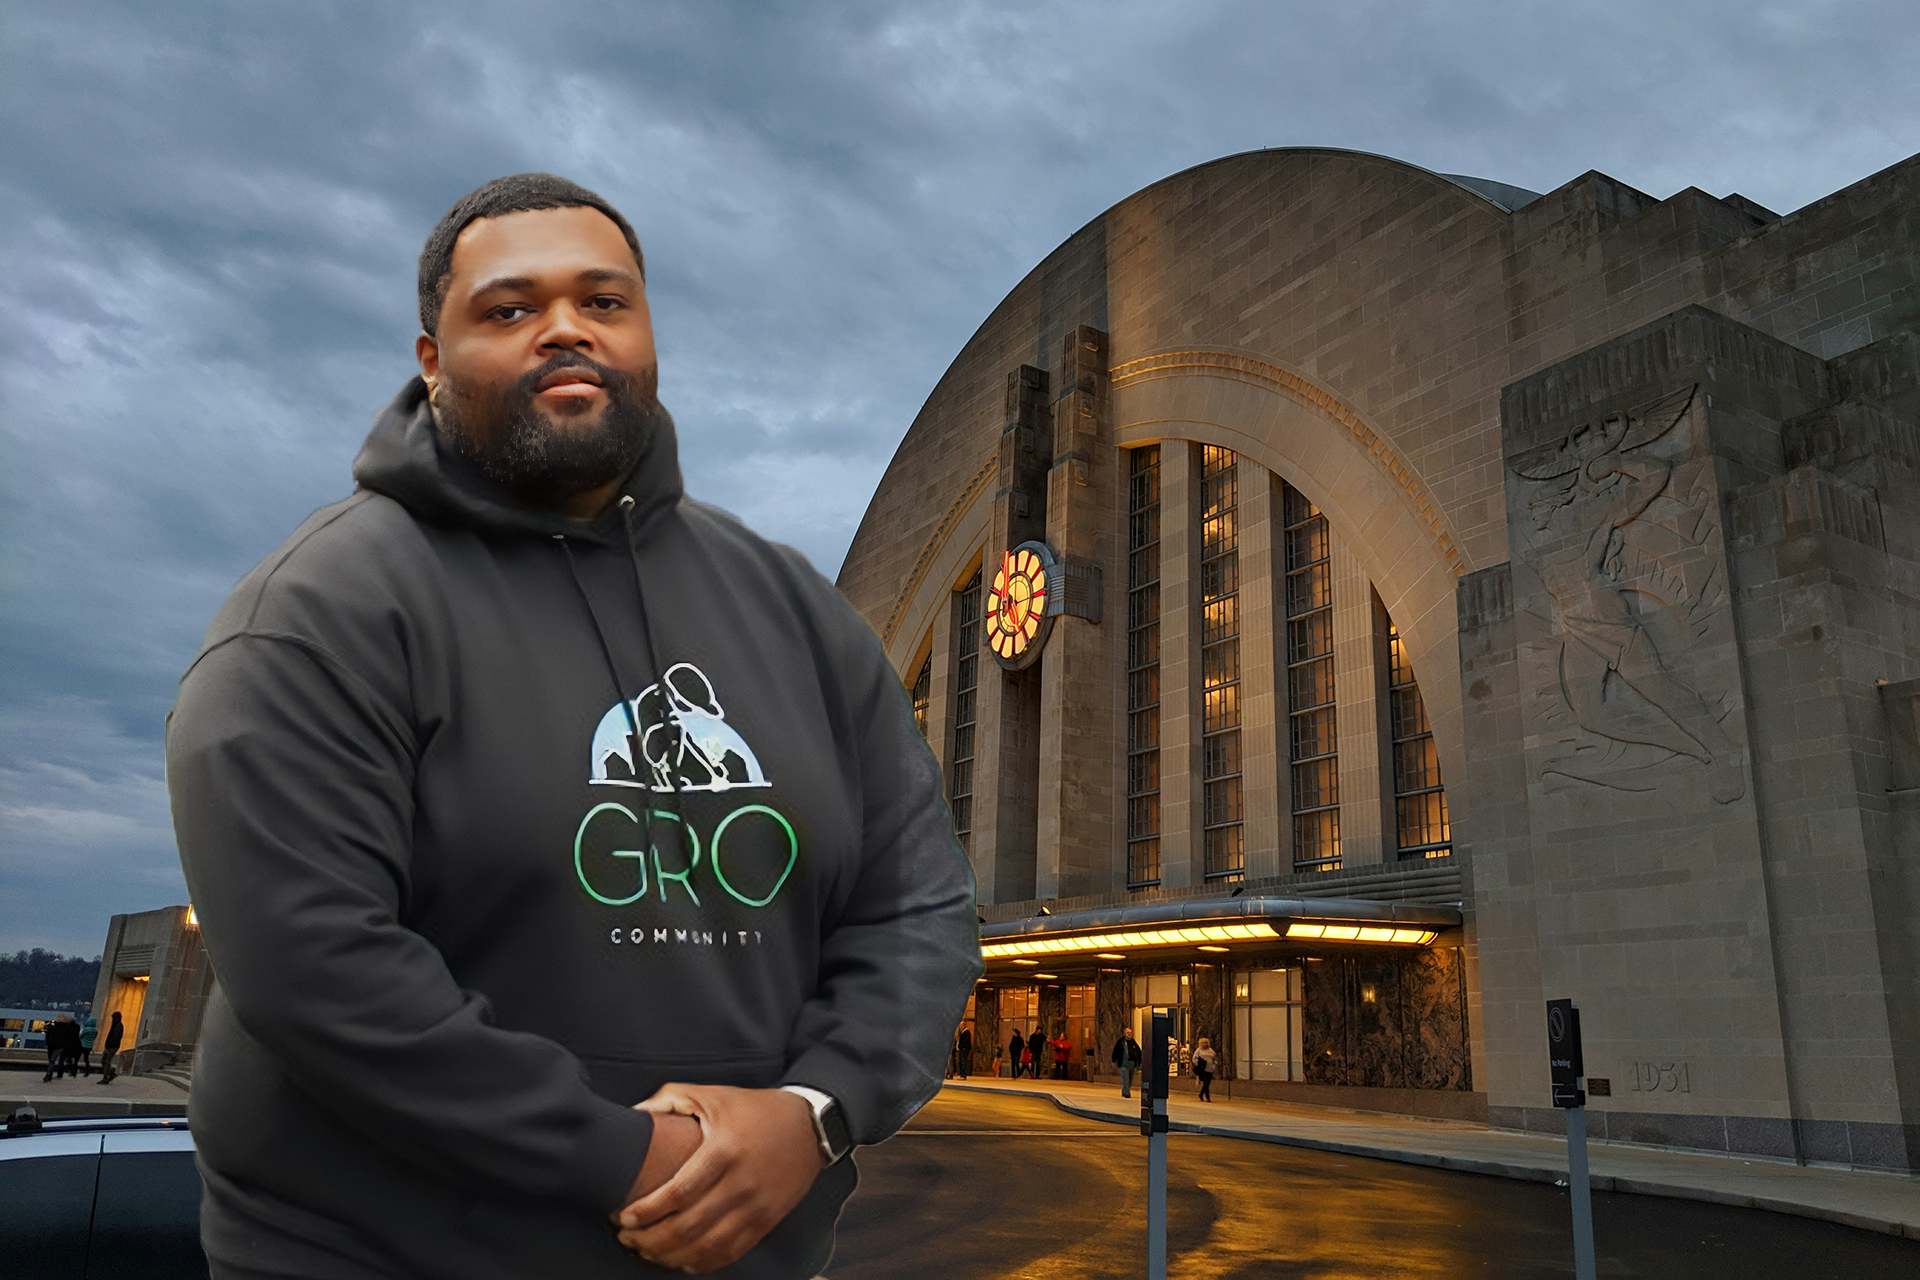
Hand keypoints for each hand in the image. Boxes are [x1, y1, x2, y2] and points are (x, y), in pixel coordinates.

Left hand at [615, 1084, 825, 1271]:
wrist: (809, 1125)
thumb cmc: (753, 1108)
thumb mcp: (711, 1094)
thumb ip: (668, 1099)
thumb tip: (632, 1116)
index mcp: (724, 1150)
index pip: (678, 1192)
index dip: (647, 1211)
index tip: (623, 1218)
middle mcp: (741, 1183)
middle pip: (688, 1226)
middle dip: (650, 1239)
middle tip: (627, 1238)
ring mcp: (756, 1206)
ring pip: (707, 1246)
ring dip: (672, 1256)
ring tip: (647, 1251)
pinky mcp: (767, 1221)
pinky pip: (731, 1252)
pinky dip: (703, 1263)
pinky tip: (682, 1261)